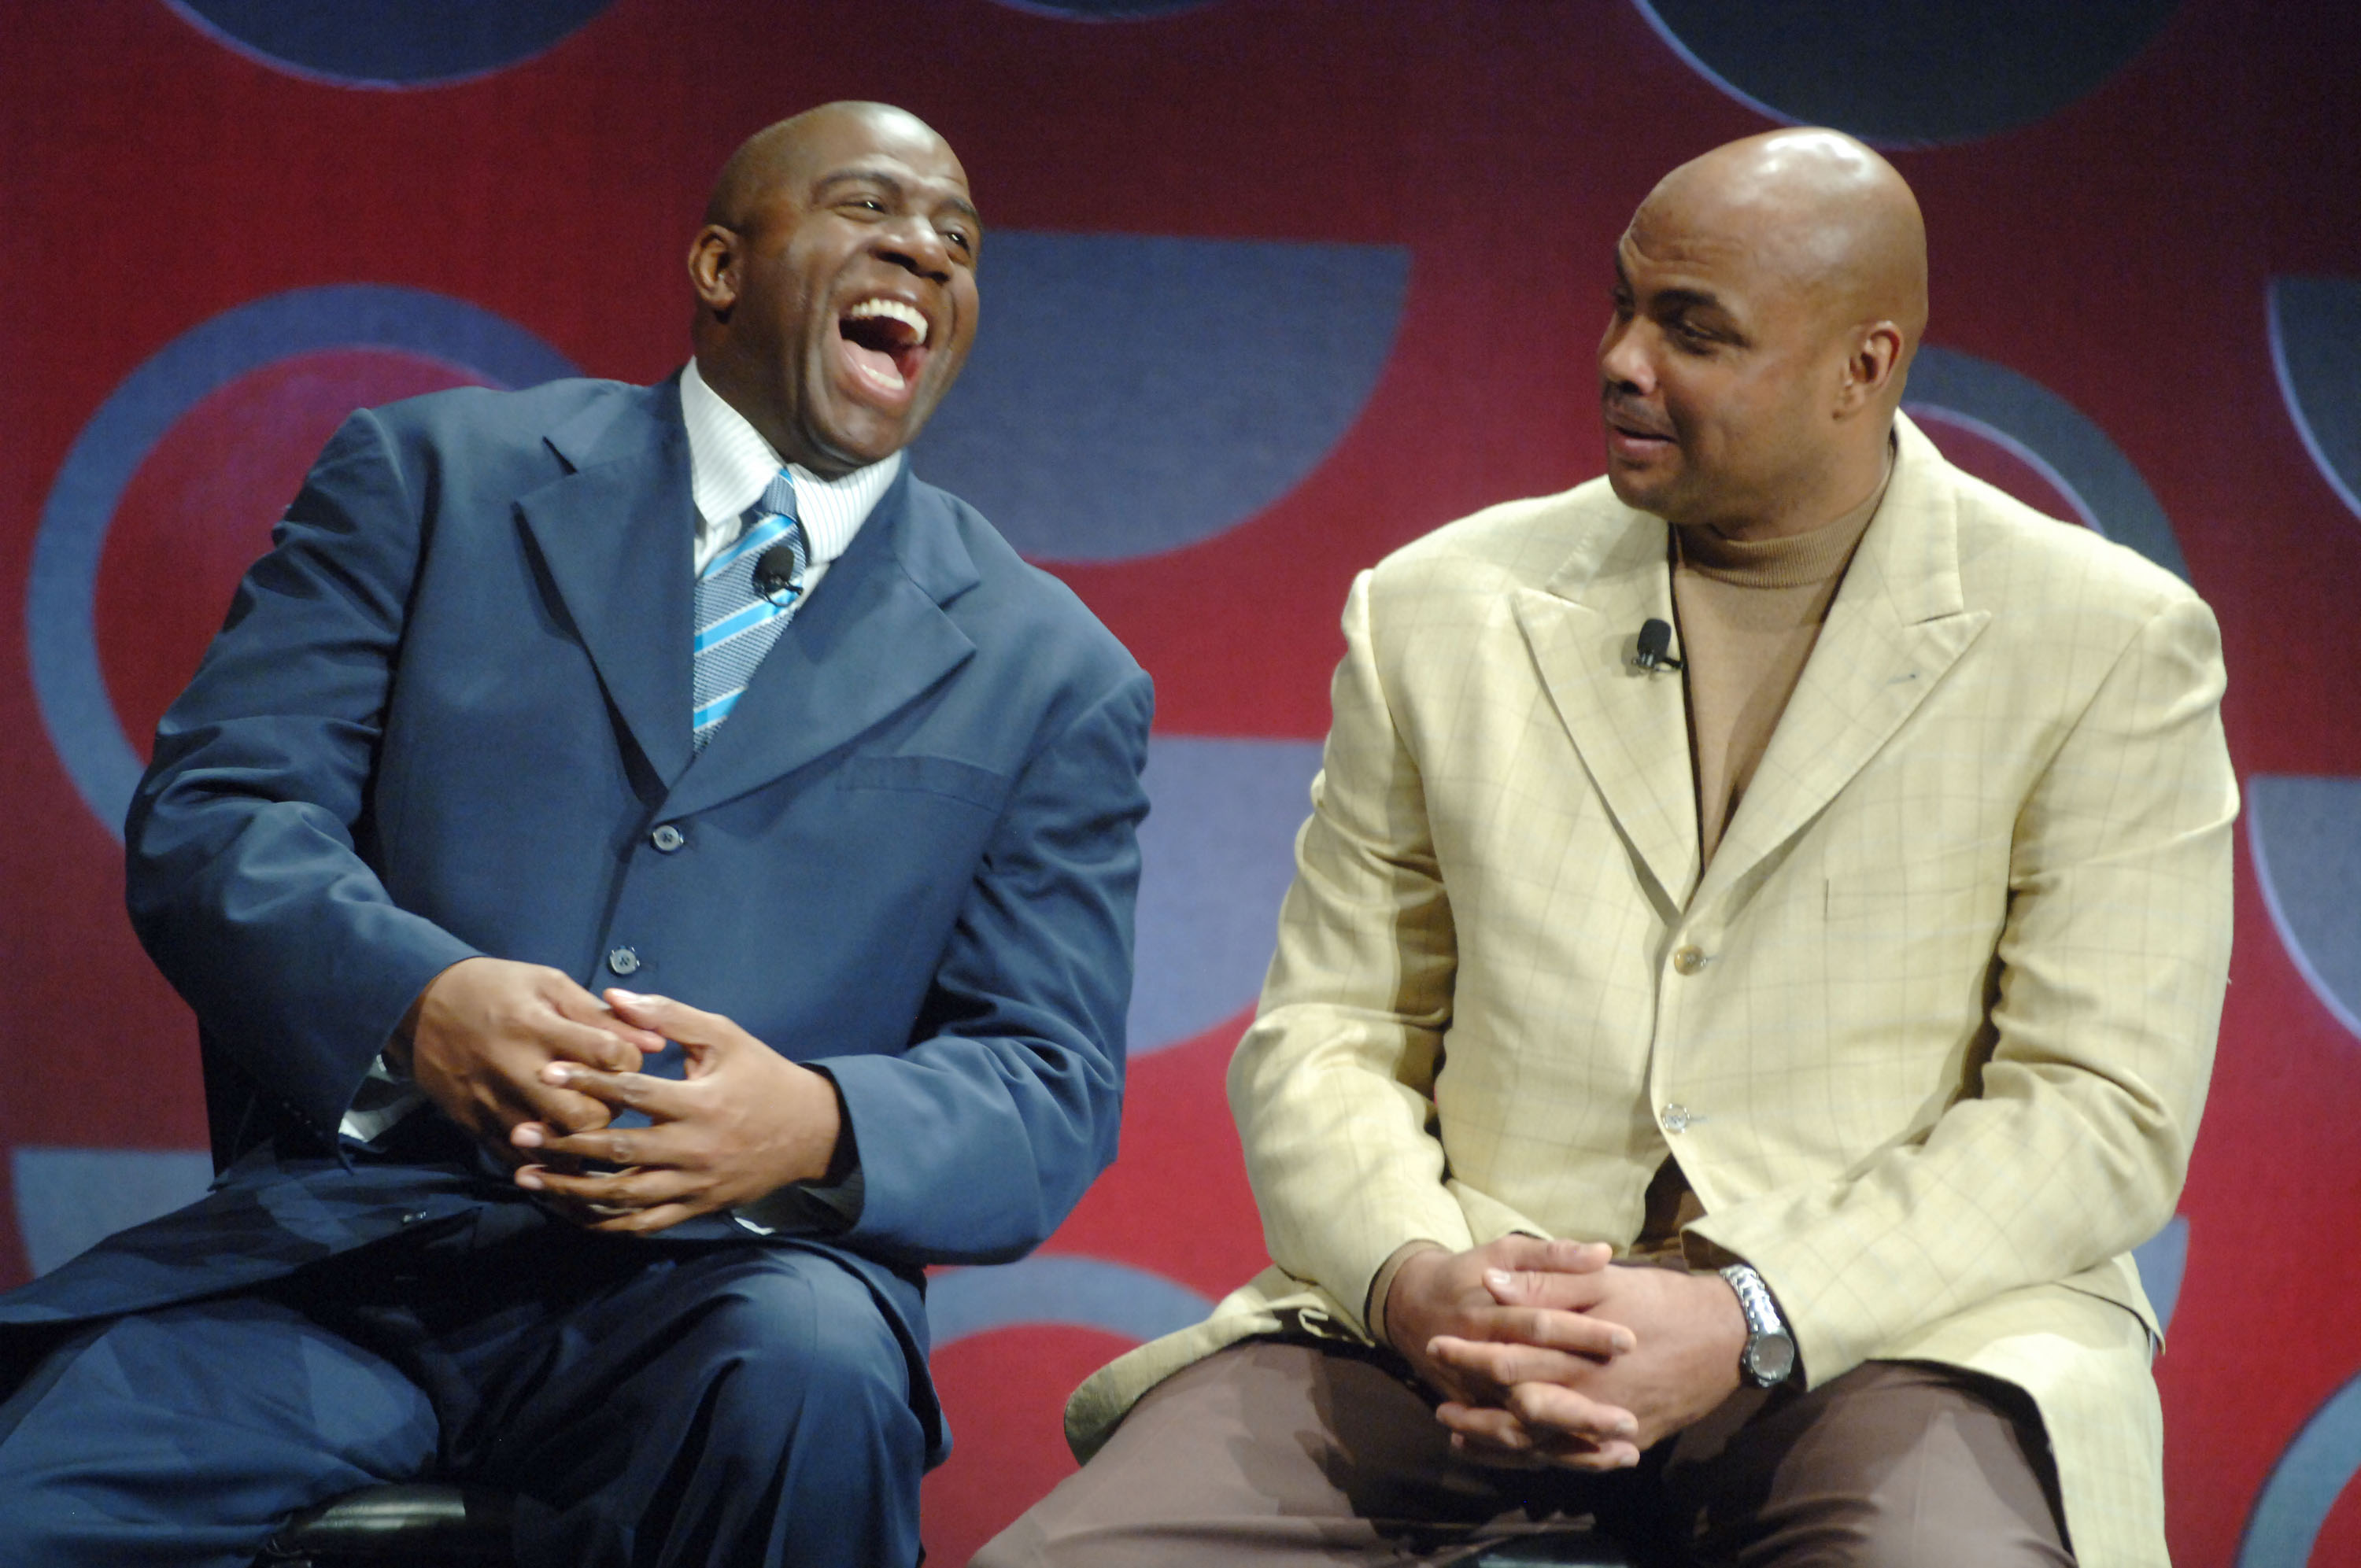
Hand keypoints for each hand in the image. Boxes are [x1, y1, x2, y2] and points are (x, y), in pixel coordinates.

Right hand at [397, 957, 665, 1163]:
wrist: (417, 1007)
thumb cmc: (494, 989)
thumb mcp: (548, 985)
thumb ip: (600, 1016)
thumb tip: (655, 1043)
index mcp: (537, 1026)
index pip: (608, 1056)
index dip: (629, 1061)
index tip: (625, 1058)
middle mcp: (515, 1070)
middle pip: (585, 1114)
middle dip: (609, 1110)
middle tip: (610, 1098)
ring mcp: (494, 1103)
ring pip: (555, 1145)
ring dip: (582, 1142)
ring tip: (590, 1126)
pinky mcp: (477, 1126)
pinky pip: (521, 1160)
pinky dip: (548, 1163)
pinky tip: (564, 1157)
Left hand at [508, 989, 844, 1233]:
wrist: (809, 1132)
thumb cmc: (761, 1075)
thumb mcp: (724, 1036)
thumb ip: (669, 1015)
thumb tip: (614, 996)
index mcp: (700, 1103)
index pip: (633, 1093)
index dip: (586, 1081)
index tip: (545, 1071)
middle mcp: (694, 1149)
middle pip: (618, 1151)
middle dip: (564, 1145)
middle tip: (520, 1134)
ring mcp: (694, 1184)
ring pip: (623, 1197)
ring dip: (571, 1189)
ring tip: (528, 1179)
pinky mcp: (695, 1208)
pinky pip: (642, 1223)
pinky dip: (603, 1221)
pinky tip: (569, 1210)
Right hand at [1384, 1238, 1639, 1466]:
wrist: (1411, 1309)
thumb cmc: (1469, 1275)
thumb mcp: (1505, 1253)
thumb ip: (1553, 1256)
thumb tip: (1603, 1253)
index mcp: (1486, 1316)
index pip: (1538, 1326)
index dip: (1582, 1333)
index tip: (1628, 1341)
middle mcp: (1477, 1364)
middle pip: (1530, 1392)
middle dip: (1580, 1410)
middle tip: (1629, 1420)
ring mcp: (1476, 1397)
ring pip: (1523, 1431)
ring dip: (1573, 1444)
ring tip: (1626, 1449)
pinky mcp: (1479, 1416)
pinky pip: (1517, 1449)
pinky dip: (1557, 1457)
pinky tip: (1602, 1458)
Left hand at [1428, 1263, 1747, 1466]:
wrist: (1727, 1338)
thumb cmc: (1663, 1301)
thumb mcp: (1603, 1281)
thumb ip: (1546, 1283)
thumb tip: (1492, 1284)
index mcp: (1578, 1354)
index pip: (1508, 1360)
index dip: (1469, 1355)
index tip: (1436, 1345)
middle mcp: (1588, 1397)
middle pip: (1516, 1413)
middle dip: (1474, 1410)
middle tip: (1439, 1406)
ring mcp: (1609, 1425)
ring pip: (1542, 1444)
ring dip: (1498, 1442)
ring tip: (1462, 1436)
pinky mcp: (1628, 1440)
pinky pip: (1576, 1459)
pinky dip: (1542, 1458)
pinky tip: (1521, 1454)